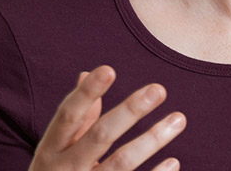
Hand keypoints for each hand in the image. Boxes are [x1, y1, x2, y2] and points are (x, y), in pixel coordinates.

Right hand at [29, 66, 185, 170]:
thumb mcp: (56, 148)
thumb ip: (77, 117)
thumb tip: (86, 73)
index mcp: (51, 148)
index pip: (68, 115)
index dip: (86, 93)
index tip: (108, 69)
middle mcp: (65, 169)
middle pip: (100, 136)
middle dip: (130, 111)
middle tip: (159, 89)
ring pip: (122, 163)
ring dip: (152, 140)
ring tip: (179, 119)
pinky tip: (174, 161)